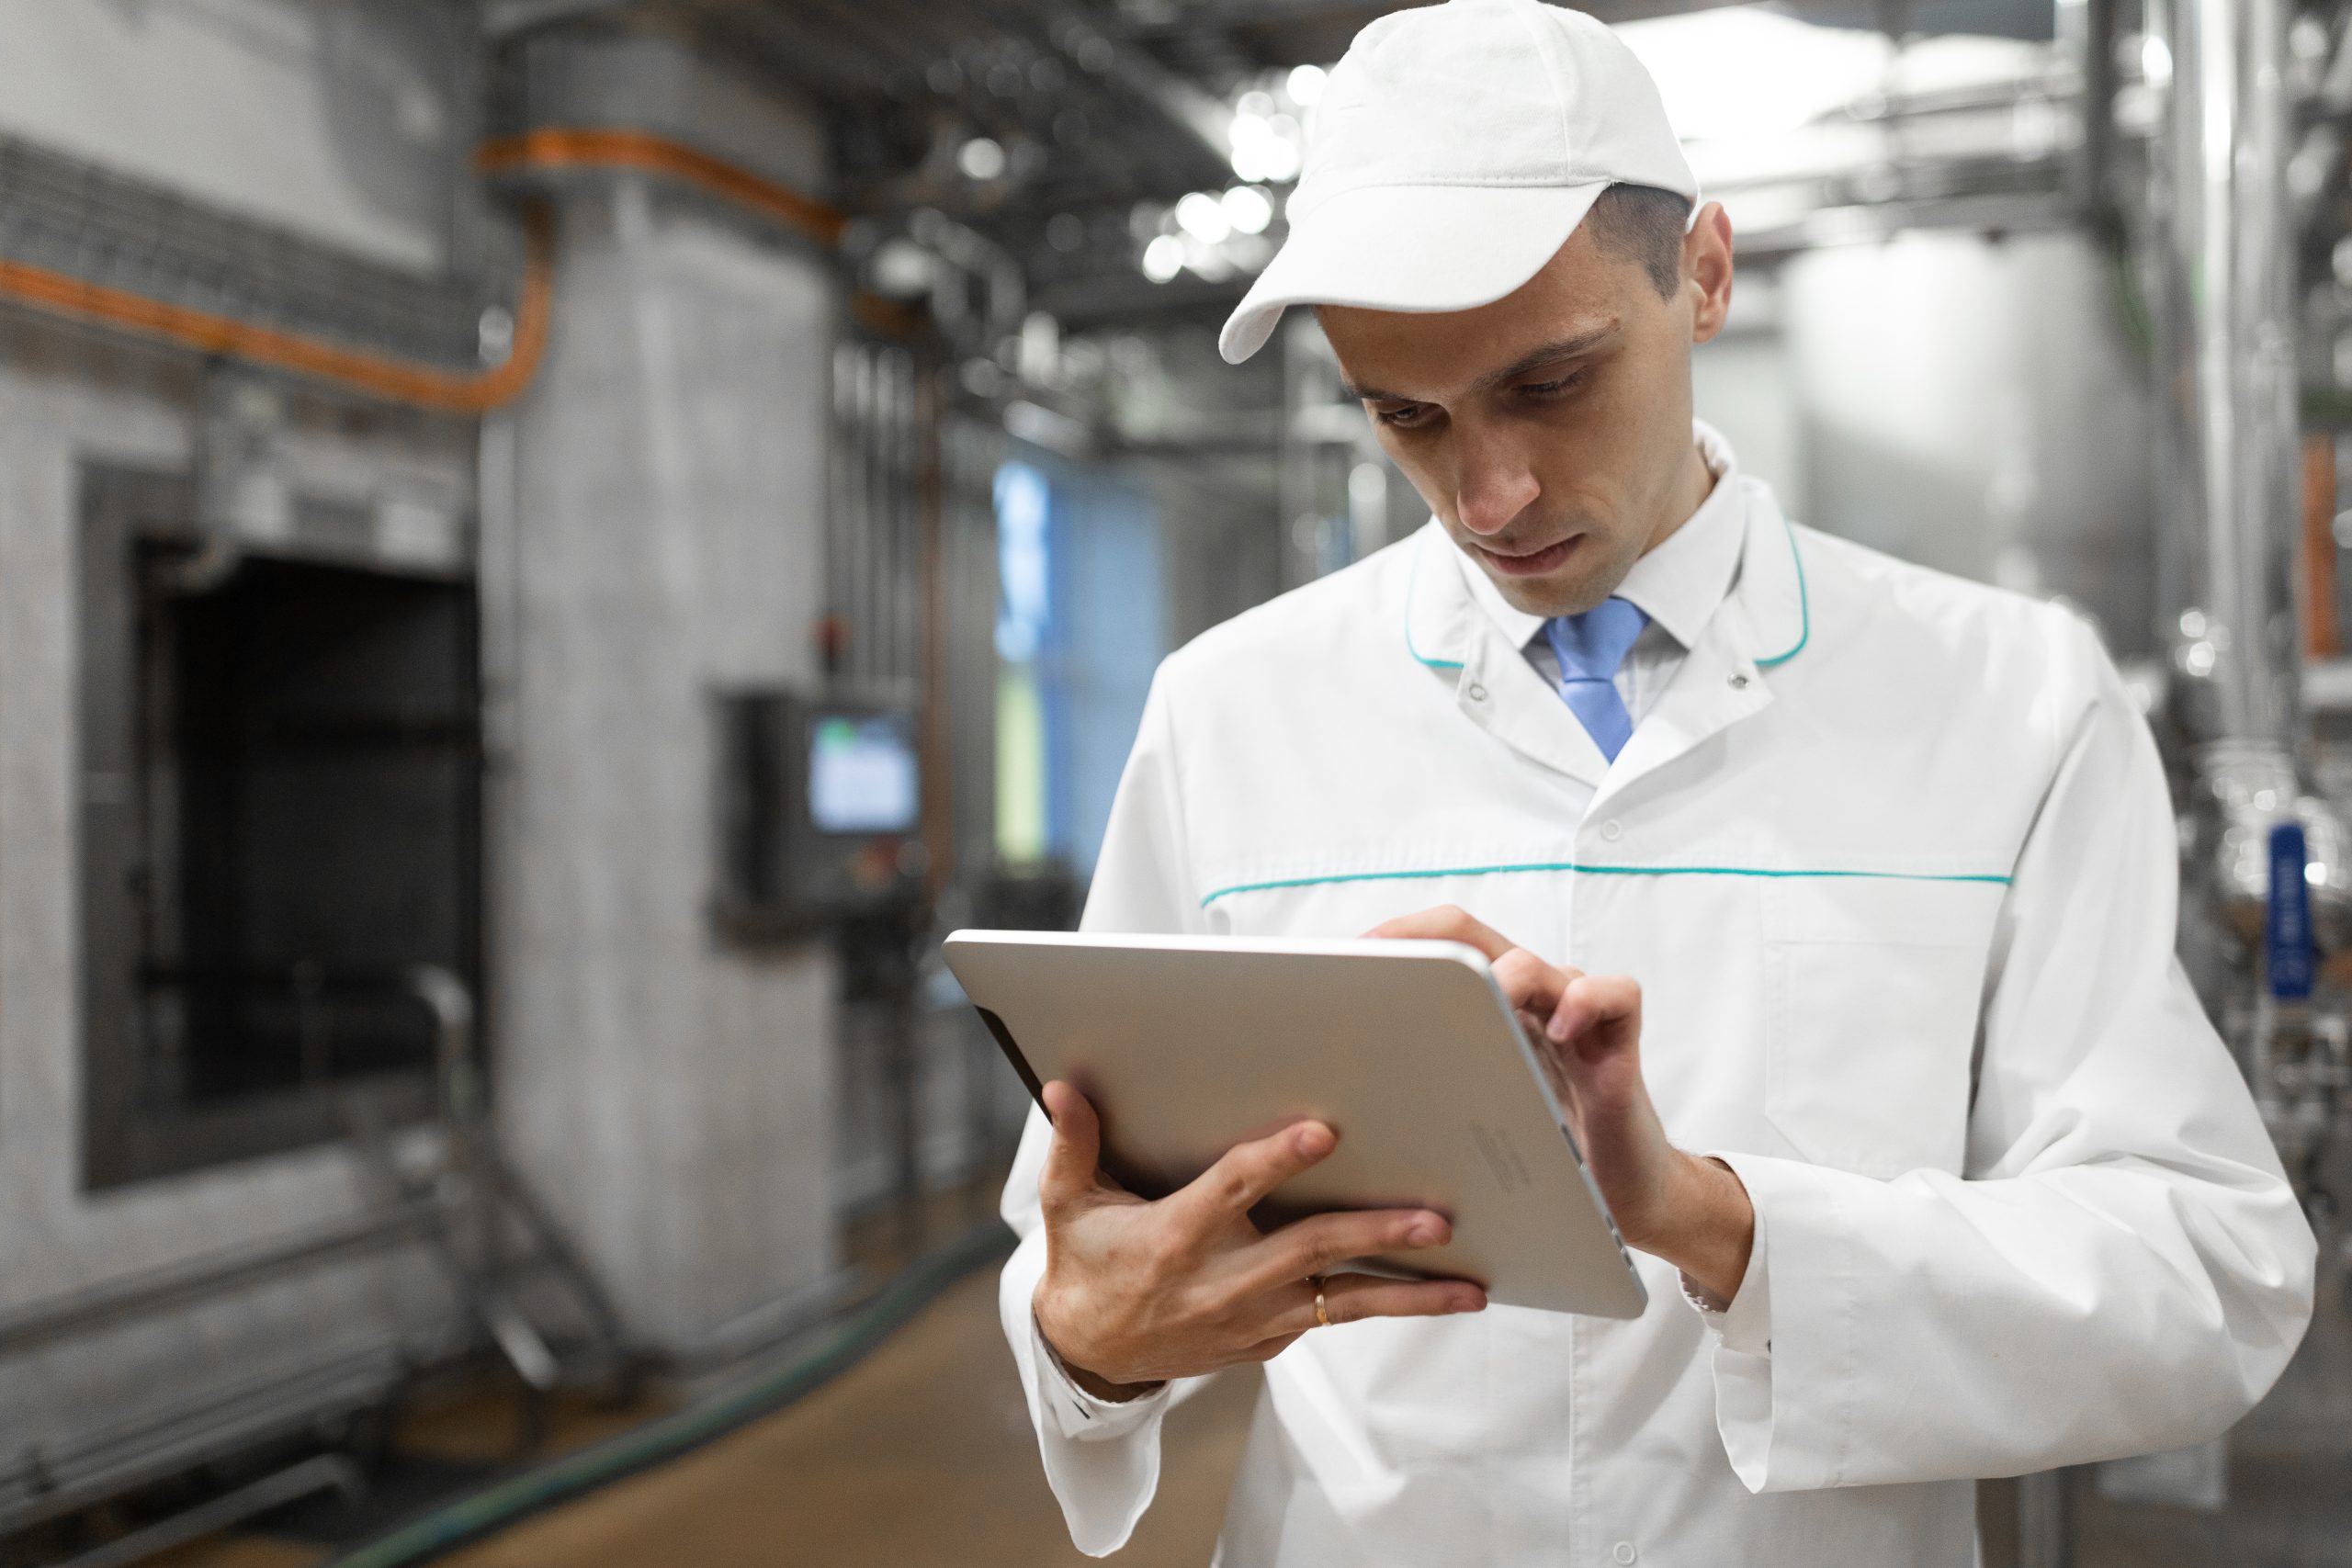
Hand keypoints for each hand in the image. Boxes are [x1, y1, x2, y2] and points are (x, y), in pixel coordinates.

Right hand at [1031, 1080, 1487, 1400]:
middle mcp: (1223, 1282)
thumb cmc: (1087, 1264)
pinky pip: (1336, 1317)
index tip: (1324, 1132)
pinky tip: (1438, 1292)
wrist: (1091, 1354)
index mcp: (1176, 1239)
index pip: (1234, 1191)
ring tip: (1469, 1286)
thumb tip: (1064, 1084)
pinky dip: (1386, 1305)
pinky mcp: (1271, 1339)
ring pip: (1344, 1303)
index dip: (1277, 1160)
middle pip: (1311, 1251)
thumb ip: (1073, 1144)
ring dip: (1409, 1293)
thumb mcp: (1069, 1205)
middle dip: (1376, 1235)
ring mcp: (1254, 1318)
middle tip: (1435, 1220)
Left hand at [1367, 906, 1754, 1303]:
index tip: (1337, 967)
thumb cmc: (1533, 1164)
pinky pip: (1614, 994)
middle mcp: (1522, 1000)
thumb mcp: (1459, 1125)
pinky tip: (1558, 1028)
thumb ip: (1415, 1098)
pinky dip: (1587, 999)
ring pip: (1535, 963)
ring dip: (1499, 976)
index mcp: (1479, 1013)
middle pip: (1471, 937)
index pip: (1429, 952)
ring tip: (1479, 1000)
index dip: (1385, 946)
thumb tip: (1326, 1106)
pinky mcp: (1618, 1042)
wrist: (1620, 1198)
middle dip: (1423, 941)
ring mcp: (1572, 1015)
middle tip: (1382, 964)